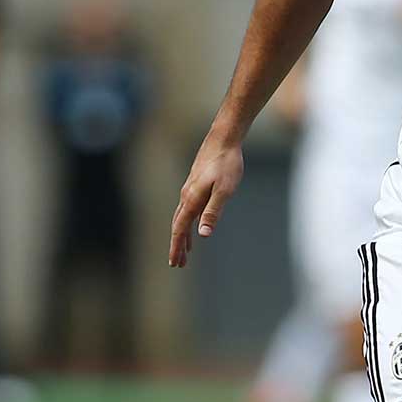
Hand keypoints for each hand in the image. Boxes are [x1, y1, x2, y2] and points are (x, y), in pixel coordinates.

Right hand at [168, 137, 244, 266]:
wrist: (224, 138)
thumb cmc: (227, 163)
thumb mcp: (224, 190)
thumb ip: (213, 212)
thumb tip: (203, 234)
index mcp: (191, 199)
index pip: (180, 229)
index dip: (177, 247)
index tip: (174, 262)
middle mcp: (187, 195)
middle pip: (178, 226)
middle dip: (178, 245)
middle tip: (178, 264)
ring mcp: (190, 189)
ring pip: (183, 217)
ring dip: (183, 235)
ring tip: (186, 252)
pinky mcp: (196, 184)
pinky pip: (189, 209)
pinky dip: (189, 222)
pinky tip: (195, 225)